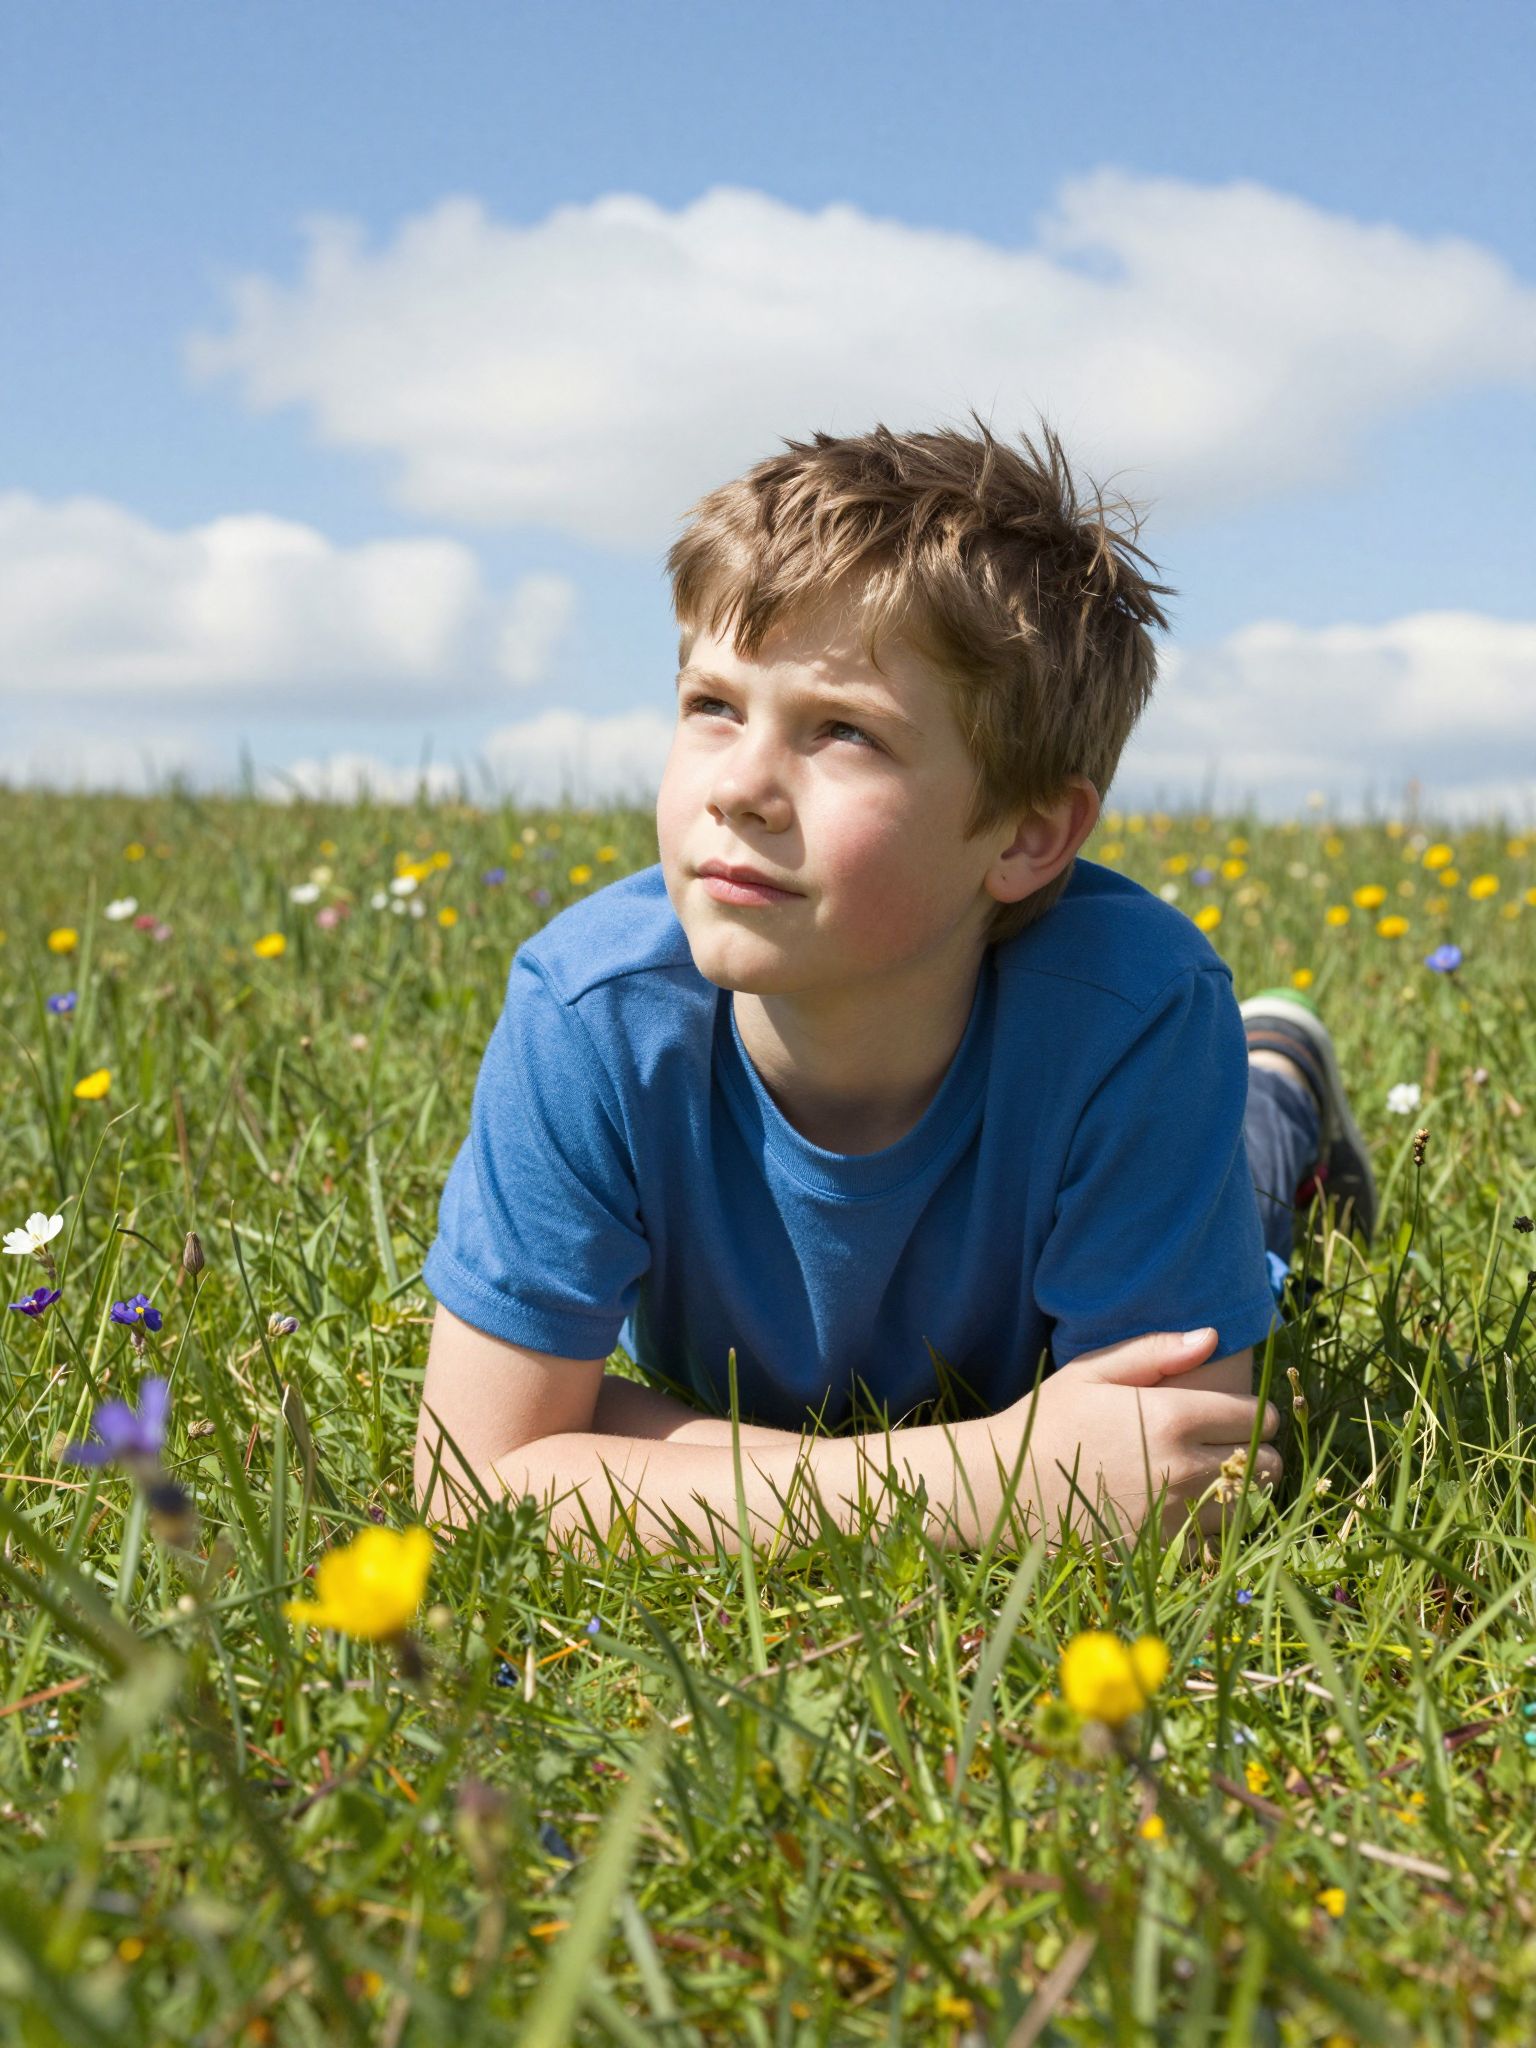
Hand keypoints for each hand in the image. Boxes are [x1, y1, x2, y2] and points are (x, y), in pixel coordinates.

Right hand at [1001, 1327, 1280, 1546]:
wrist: (1005, 1488)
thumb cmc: (1049, 1420)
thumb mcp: (1093, 1371)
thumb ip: (1156, 1350)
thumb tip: (1212, 1335)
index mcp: (1171, 1417)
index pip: (1257, 1418)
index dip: (1257, 1414)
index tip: (1239, 1414)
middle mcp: (1182, 1468)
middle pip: (1267, 1465)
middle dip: (1259, 1453)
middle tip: (1231, 1446)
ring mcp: (1174, 1517)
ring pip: (1251, 1507)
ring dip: (1244, 1492)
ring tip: (1216, 1478)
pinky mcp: (1162, 1552)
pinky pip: (1219, 1542)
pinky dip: (1216, 1528)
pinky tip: (1192, 1511)